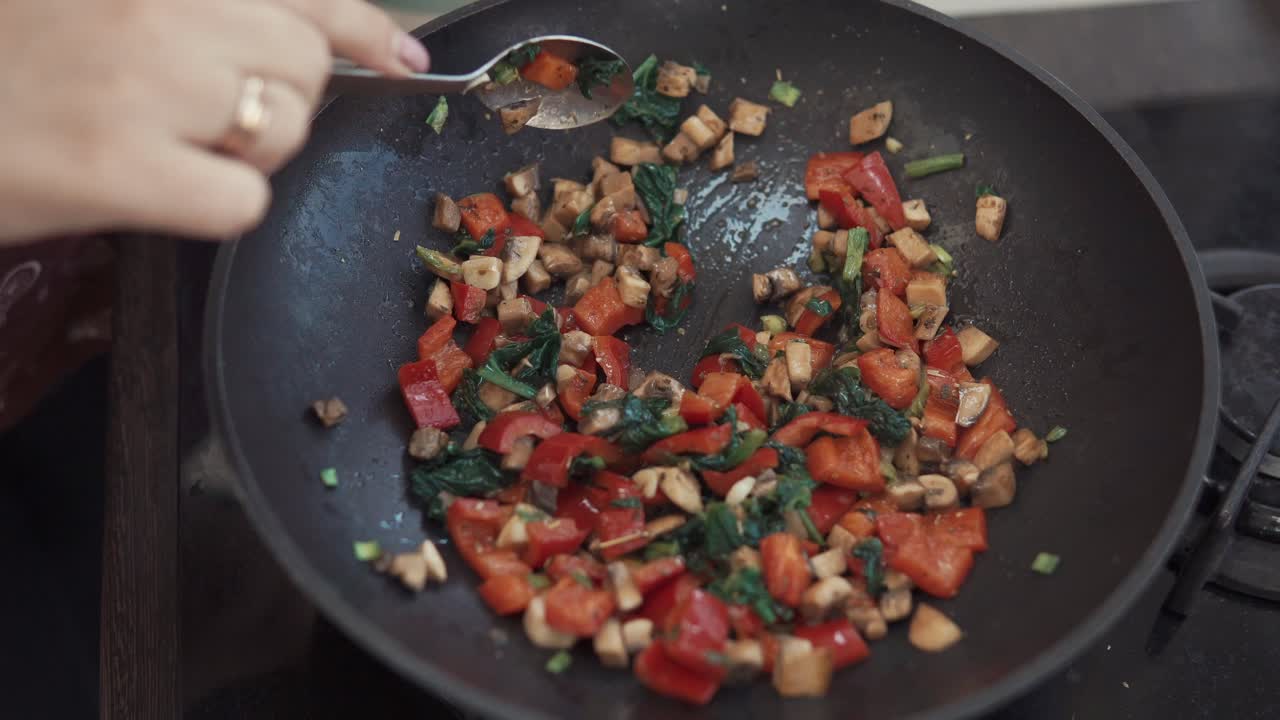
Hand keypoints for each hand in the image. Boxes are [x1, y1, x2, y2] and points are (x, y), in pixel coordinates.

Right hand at [0, 0, 429, 242]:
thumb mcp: (88, 4)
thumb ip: (188, 12)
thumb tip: (299, 34)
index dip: (359, 23)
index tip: (399, 53)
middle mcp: (155, 7)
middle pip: (302, 63)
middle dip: (278, 97)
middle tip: (206, 113)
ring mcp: (141, 81)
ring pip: (285, 128)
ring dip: (247, 148)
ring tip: (162, 143)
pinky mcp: (120, 166)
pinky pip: (243, 200)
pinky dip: (213, 205)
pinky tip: (153, 188)